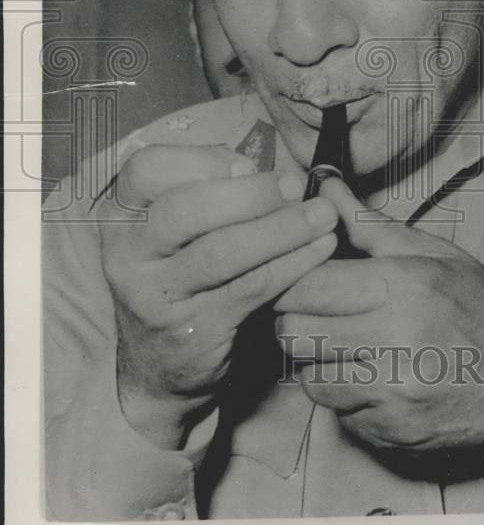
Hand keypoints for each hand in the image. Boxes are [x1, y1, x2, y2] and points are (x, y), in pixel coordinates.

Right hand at [97, 145, 338, 449]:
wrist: (159, 365)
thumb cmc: (183, 274)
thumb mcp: (179, 229)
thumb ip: (208, 190)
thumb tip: (254, 168)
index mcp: (120, 215)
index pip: (147, 168)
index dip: (201, 159)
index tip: (246, 164)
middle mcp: (128, 254)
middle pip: (185, 209)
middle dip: (250, 193)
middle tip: (296, 185)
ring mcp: (156, 296)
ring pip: (221, 252)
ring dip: (282, 228)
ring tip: (322, 216)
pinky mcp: (193, 330)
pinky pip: (251, 288)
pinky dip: (292, 263)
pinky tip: (319, 248)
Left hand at [275, 180, 483, 466]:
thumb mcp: (435, 254)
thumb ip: (368, 225)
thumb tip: (324, 185)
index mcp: (403, 286)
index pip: (307, 286)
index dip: (291, 279)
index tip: (299, 277)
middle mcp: (395, 340)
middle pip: (295, 332)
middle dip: (296, 319)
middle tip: (319, 312)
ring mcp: (392, 392)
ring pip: (309, 377)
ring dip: (319, 361)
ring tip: (352, 346)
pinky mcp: (392, 431)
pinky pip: (338, 413)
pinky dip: (346, 396)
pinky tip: (376, 378)